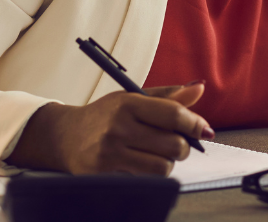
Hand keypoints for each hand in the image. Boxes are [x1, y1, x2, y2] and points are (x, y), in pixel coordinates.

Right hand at [7, 82, 212, 174]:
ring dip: (167, 164)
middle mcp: (118, 127)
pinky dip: (150, 175)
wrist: (64, 136)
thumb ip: (168, 97)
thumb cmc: (105, 116)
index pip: (173, 114)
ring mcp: (110, 153)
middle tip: (176, 144)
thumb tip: (200, 86)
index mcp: (128, 103)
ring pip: (162, 167)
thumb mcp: (133, 98)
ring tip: (158, 155)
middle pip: (173, 144)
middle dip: (182, 147)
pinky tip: (140, 165)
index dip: (194, 123)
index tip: (203, 129)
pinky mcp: (104, 174)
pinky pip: (144, 180)